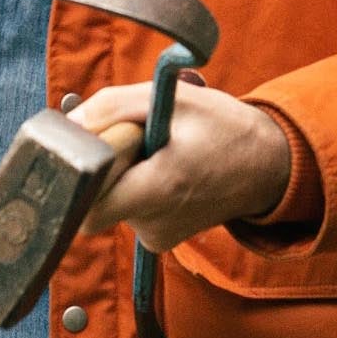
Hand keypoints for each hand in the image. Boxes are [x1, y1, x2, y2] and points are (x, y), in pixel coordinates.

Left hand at [70, 76, 290, 251]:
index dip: (81, 172)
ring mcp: (157, 236)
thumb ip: (113, 106)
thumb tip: (67, 125)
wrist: (269, 166)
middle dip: (101, 169)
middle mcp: (154, 224)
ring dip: (122, 173)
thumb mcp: (171, 99)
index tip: (98, 142)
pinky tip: (164, 169)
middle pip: (93, 202)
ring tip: (158, 152)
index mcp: (158, 190)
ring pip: (111, 202)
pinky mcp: (160, 238)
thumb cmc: (225, 128)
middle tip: (133, 141)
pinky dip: (135, 186)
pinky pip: (129, 209)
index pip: (86, 205)